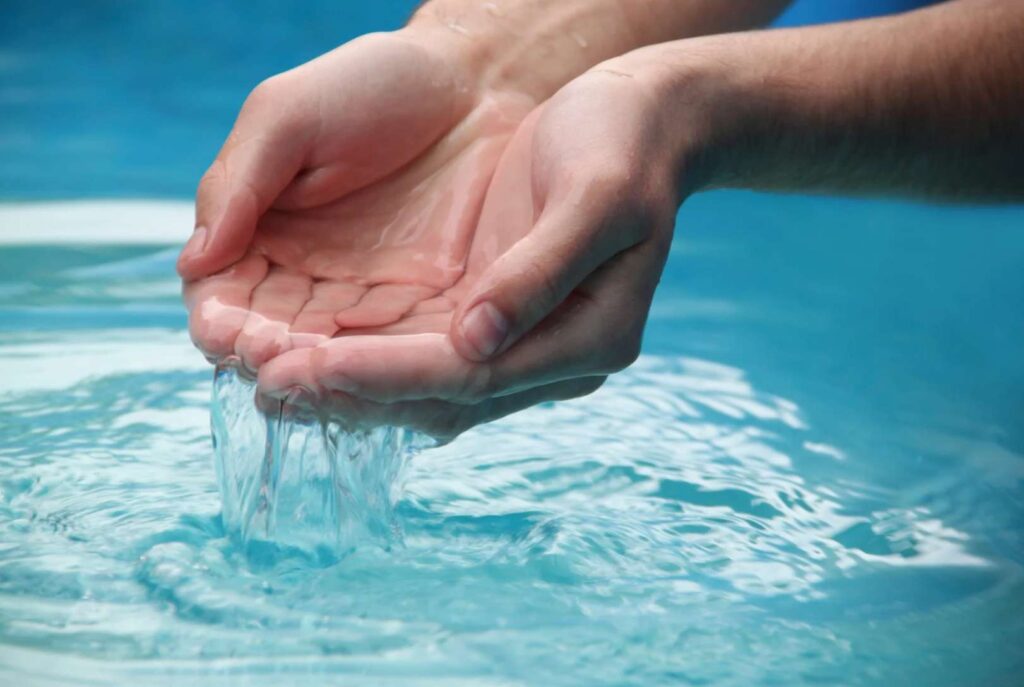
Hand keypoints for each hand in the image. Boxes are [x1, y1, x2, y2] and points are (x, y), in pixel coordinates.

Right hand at [180, 31, 534, 372]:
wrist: (473, 84)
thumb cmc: (371, 85)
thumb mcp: (288, 118)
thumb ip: (238, 185)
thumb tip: (192, 263)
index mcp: (260, 231)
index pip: (223, 294)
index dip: (221, 318)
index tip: (223, 331)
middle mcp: (306, 274)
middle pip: (270, 336)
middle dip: (263, 353)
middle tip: (266, 360)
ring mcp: (364, 295)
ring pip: (326, 353)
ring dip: (313, 370)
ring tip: (307, 374)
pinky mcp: (420, 306)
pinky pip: (389, 348)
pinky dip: (374, 367)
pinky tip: (367, 374)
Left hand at [256, 66, 685, 438]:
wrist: (636, 119)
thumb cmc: (622, 144)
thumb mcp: (596, 196)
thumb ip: (541, 272)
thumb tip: (476, 342)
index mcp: (588, 338)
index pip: (470, 377)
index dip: (387, 376)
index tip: (310, 367)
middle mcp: (551, 357)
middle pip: (438, 397)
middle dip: (351, 392)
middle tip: (265, 385)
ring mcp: (519, 343)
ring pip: (421, 387)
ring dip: (347, 385)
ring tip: (266, 378)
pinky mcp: (490, 318)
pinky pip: (417, 352)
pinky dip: (362, 356)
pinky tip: (306, 350)